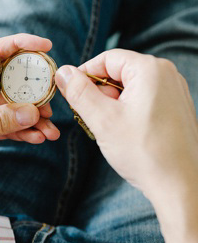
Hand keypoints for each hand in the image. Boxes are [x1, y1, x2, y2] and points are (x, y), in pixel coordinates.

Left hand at [0, 33, 60, 201]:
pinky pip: (9, 123)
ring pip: (13, 104)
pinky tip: (38, 137)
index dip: (19, 46)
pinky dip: (24, 129)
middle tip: (52, 102)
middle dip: (32, 91)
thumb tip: (33, 111)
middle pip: (8, 78)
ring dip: (32, 116)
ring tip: (50, 129)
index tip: (46, 47)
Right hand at [55, 50, 197, 207]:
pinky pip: (144, 98)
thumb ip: (79, 92)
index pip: (107, 58)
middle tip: (92, 118)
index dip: (84, 75)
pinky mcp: (176, 107)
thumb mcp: (102, 120)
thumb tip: (63, 73)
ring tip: (109, 129)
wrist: (180, 184)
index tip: (71, 95)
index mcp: (150, 70)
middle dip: (99, 91)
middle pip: (119, 71)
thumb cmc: (145, 152)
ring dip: (112, 103)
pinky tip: (125, 133)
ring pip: (130, 86)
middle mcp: (167, 74)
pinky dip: (128, 111)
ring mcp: (175, 91)